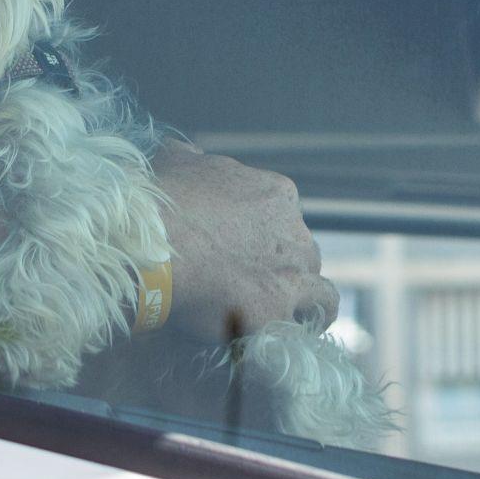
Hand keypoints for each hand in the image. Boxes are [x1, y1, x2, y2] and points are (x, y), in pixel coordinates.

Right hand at [151, 144, 339, 341]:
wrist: (159, 245)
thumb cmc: (164, 203)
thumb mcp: (176, 163)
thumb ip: (190, 158)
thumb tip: (187, 153)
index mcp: (276, 193)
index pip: (283, 213)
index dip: (263, 231)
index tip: (242, 243)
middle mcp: (293, 229)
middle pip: (299, 246)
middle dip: (280, 261)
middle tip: (251, 277)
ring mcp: (292, 267)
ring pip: (314, 277)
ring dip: (301, 290)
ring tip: (282, 305)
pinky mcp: (281, 304)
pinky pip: (320, 308)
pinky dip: (316, 315)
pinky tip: (302, 325)